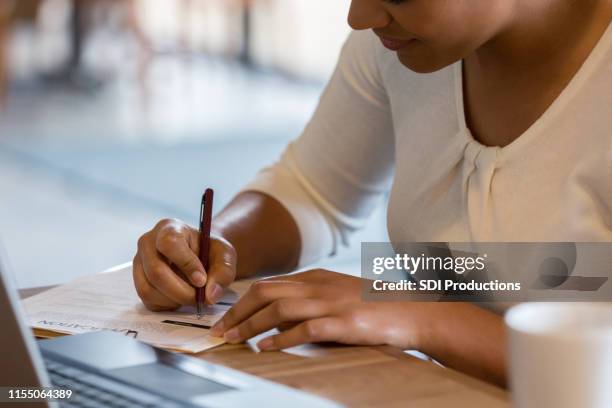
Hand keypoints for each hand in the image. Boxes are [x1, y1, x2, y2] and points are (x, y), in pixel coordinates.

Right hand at [133, 218, 236, 310]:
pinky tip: (181, 297)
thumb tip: (211, 295)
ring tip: (193, 296)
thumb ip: (223, 271)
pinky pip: (148, 301)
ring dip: (175, 300)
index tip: (202, 280)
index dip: (186, 264)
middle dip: (181, 291)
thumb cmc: (210, 251)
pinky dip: (168, 305)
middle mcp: (148, 243)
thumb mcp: (225, 255)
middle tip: (200, 298)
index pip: (169, 243)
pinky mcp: (139, 281)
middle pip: (156, 272)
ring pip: (149, 290)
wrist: (200, 256)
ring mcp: (139, 263)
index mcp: (169, 228)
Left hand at [210, 270, 423, 350]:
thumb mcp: (338, 294)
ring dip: (251, 324)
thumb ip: (309, 300)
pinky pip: (305, 329)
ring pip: (279, 308)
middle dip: (237, 311)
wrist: (413, 311)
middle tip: (219, 329)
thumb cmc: (375, 306)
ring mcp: (332, 302)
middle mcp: (320, 285)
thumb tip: (276, 318)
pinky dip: (281, 338)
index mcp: (317, 277)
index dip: (242, 300)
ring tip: (233, 339)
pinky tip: (266, 347)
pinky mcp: (345, 323)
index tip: (226, 317)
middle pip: (267, 291)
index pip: (270, 284)